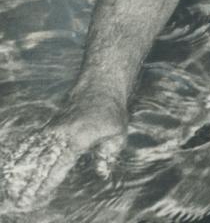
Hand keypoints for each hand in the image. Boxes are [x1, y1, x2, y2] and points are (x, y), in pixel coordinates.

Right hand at [2, 97, 125, 209]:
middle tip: (23, 197)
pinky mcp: (50, 125)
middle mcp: (63, 134)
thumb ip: (109, 155)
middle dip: (32, 180)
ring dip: (23, 169)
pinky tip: (14, 163)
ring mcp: (55, 128)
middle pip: (44, 161)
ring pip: (34, 151)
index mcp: (80, 138)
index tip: (40, 193)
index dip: (50, 180)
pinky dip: (22, 152)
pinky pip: (33, 140)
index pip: (61, 164)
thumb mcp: (118, 134)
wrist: (101, 87)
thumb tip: (102, 173)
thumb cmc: (112, 114)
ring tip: (14, 185)